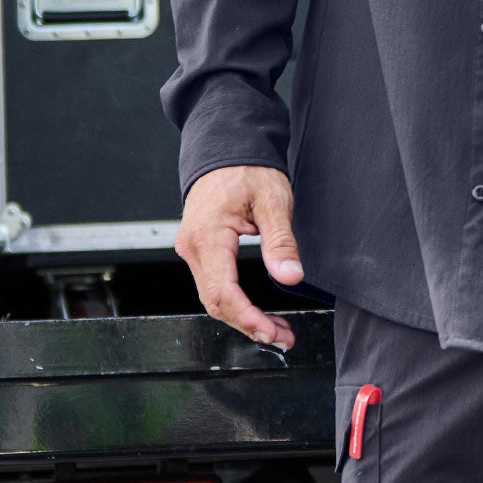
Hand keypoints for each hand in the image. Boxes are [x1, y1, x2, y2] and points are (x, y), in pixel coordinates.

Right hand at [175, 164, 305, 348]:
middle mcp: (192, 246)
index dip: (248, 318)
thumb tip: (290, 278)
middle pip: (215, 302)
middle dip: (249, 324)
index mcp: (207, 235)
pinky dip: (235, 301)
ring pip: (213, 297)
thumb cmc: (249, 167)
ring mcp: (192, 248)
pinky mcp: (198, 248)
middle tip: (283, 336)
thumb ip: (280, 242)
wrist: (228, 145)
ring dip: (243, 316)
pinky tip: (257, 310)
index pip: (223, 293)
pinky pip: (213, 283)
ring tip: (277, 328)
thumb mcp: (273, 199)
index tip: (274, 332)